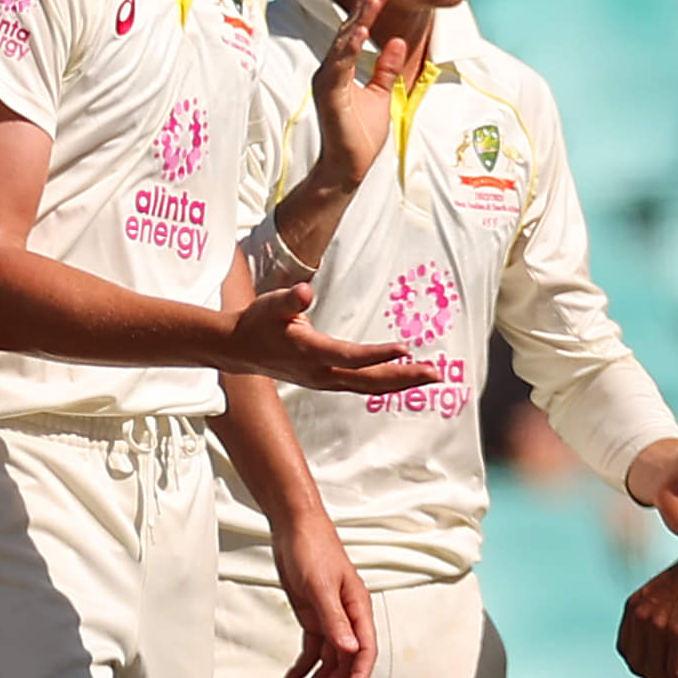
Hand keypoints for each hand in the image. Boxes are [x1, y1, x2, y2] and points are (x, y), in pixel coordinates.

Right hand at [227, 282, 438, 394]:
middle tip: (437, 374)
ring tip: (432, 378)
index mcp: (310, 353)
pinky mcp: (327, 381)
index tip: (407, 349)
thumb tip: (304, 291)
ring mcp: (325, 381)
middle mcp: (321, 374)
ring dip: (402, 383)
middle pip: (369, 380)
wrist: (239, 349)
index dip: (379, 355)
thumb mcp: (270, 304)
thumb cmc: (258, 322)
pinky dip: (386, 383)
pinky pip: (363, 385)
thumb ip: (289, 300)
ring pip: (369, 386)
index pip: (351, 357)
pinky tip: (406, 379)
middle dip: (405, 377)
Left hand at [273, 513, 379, 677]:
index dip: (357, 676)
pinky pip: (311, 649)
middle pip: (346, 660)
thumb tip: (348, 649)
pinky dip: (302, 667)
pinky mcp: (313, 617)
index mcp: (358, 608)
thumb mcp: (321, 586)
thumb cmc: (314, 549)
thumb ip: (334, 620)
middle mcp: (347, 617)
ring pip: (328, 659)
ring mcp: (330, 618)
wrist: (294, 528)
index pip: (365, 650)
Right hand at [306, 0, 414, 195]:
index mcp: (340, 71)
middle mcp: (330, 73)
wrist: (349, 167)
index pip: (352, 34)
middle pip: (346, 33)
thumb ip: (385, 69)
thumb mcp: (381, 95)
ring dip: (357, 22)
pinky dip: (349, 48)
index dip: (366, 12)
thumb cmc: (360, 135)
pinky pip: (340, 67)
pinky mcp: (329, 96)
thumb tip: (397, 42)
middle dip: (363, 10)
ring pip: (341, 45)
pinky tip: (360, 32)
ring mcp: (327, 83)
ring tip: (371, 1)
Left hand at [619, 544, 677, 677]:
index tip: (663, 667)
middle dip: (659, 676)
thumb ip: (657, 613)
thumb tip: (663, 639)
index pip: (627, 650)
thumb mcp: (666, 592)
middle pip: (639, 665)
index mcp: (634, 607)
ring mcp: (659, 627)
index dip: (643, 665)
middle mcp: (642, 618)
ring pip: (657, 672)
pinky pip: (676, 670)